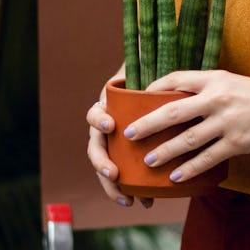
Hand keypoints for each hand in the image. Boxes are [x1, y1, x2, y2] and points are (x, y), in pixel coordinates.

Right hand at [86, 68, 153, 209]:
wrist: (154, 94)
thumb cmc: (151, 82)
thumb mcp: (146, 73)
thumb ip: (145, 66)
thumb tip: (150, 45)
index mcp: (108, 108)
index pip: (95, 114)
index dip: (99, 120)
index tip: (111, 125)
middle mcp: (107, 128)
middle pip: (96, 148)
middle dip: (102, 164)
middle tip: (113, 174)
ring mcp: (115, 146)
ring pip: (106, 169)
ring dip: (113, 186)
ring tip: (126, 200)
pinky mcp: (126, 159)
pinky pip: (123, 179)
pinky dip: (130, 192)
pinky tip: (141, 203)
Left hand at [121, 68, 249, 185]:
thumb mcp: (234, 84)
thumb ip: (209, 90)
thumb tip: (181, 103)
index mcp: (215, 78)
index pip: (175, 79)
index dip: (153, 89)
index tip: (137, 99)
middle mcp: (218, 98)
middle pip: (173, 111)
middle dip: (147, 124)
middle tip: (128, 134)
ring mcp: (228, 121)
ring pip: (187, 139)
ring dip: (165, 151)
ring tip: (148, 161)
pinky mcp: (238, 142)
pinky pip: (207, 158)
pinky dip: (189, 169)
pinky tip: (176, 177)